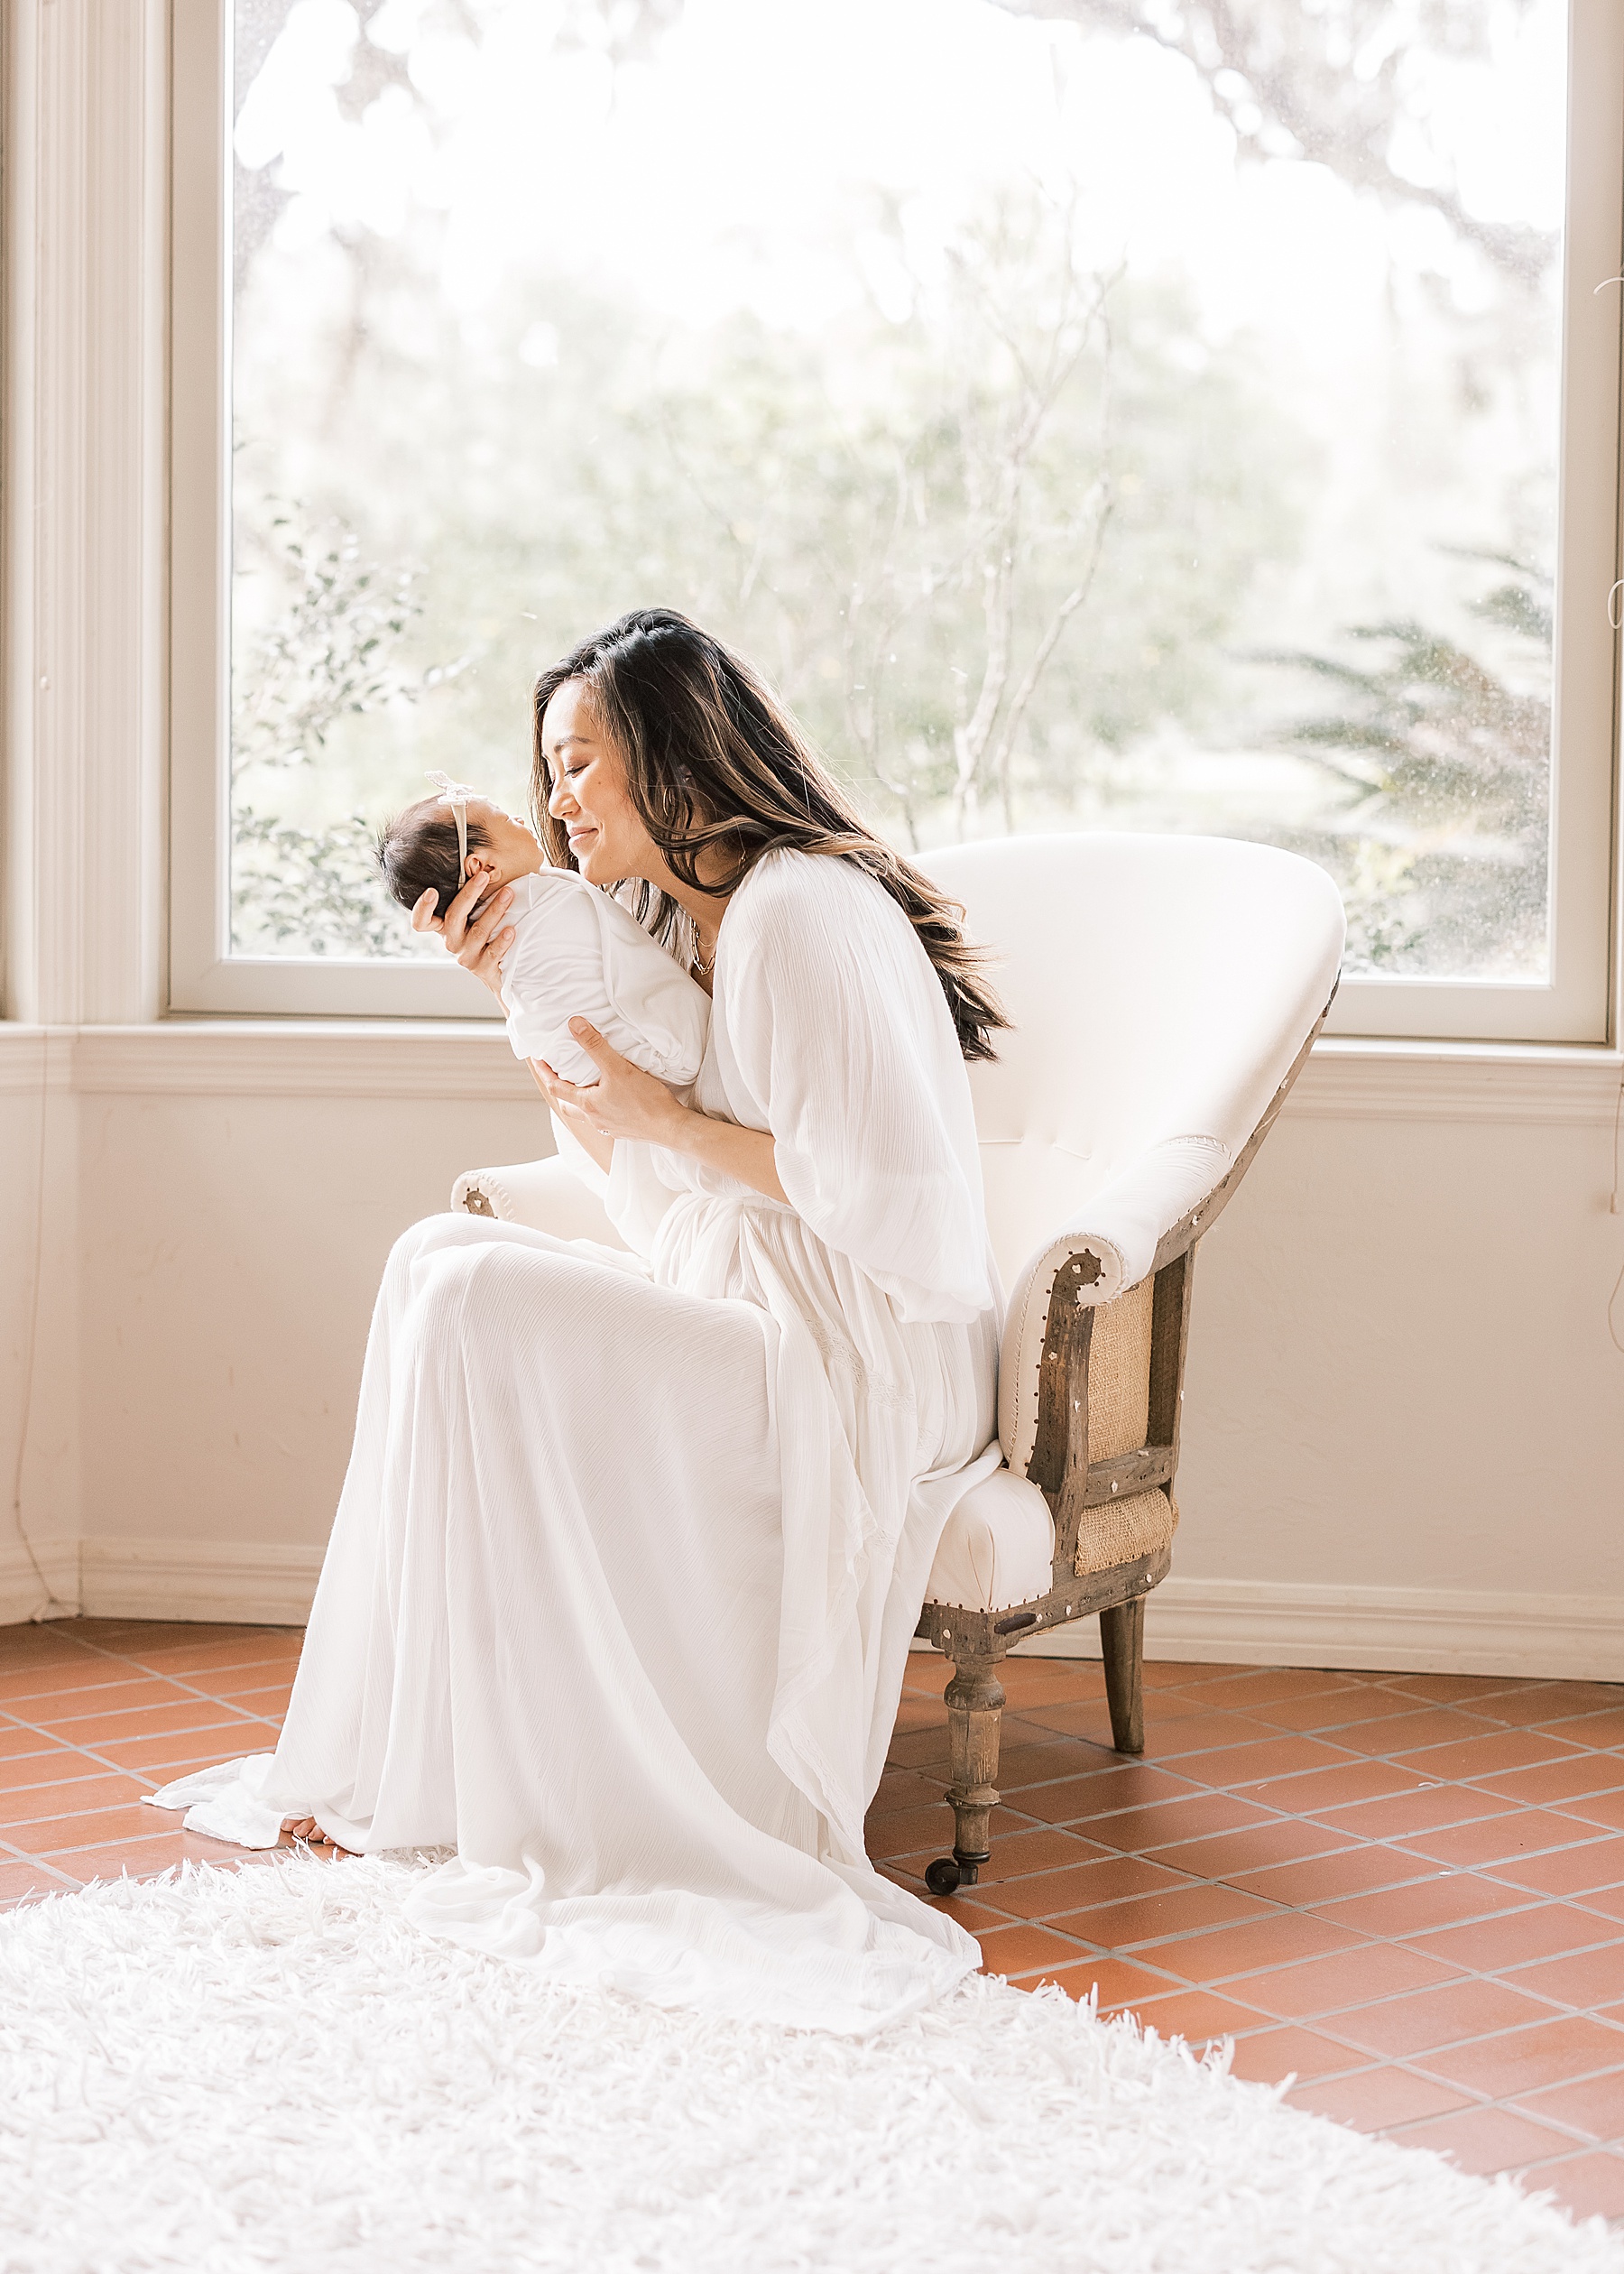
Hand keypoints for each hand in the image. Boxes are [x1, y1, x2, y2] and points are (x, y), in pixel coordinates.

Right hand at [411, 871, 514, 999]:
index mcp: (445, 928)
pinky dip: (502, 940)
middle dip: (469, 894)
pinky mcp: (483, 968)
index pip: (422, 921)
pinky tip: (512, 929)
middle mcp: (452, 942)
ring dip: (494, 910)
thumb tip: (482, 864)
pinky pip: (493, 952)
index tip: (431, 890)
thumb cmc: (486, 936)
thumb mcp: (473, 918)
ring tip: (508, 894)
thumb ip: (471, 899)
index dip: (422, 908)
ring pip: (478, 931)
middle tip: (483, 876)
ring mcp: (467, 956)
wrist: (498, 972)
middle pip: (453, 917)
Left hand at [530, 1020, 689, 1148]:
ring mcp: (608, 1127)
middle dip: (560, 1090)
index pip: (555, 1087)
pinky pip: (604, 1119)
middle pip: (567, 1105)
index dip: (544, 1072)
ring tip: (585, 1086)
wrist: (670, 1128)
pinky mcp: (623, 1131)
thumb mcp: (617, 1068)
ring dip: (581, 1100)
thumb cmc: (646, 1101)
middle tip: (558, 1076)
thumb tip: (574, 1025)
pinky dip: (600, 1108)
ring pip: (586, 1114)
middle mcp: (594, 1119)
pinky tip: (611, 1100)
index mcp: (587, 1104)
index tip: (537, 1060)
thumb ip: (595, 1045)